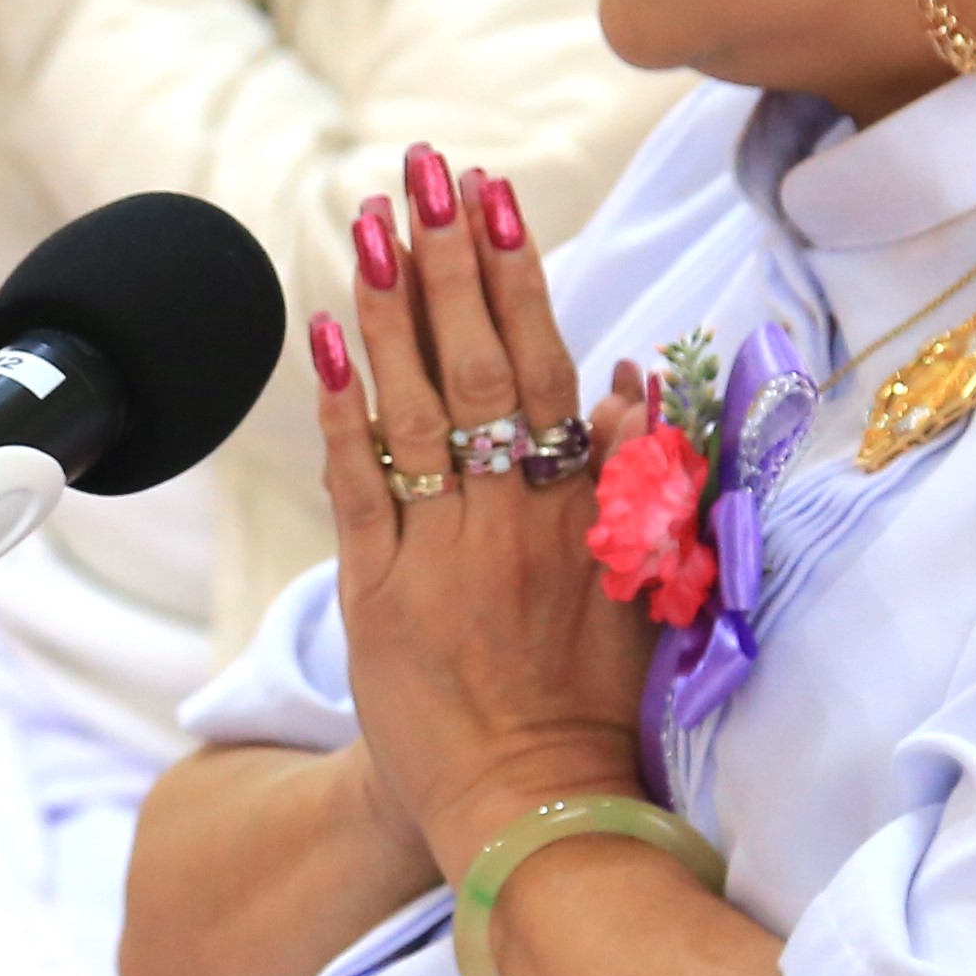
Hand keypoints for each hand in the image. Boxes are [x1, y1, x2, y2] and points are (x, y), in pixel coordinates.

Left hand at [312, 145, 658, 882]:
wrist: (531, 806)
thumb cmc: (587, 694)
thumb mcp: (646, 581)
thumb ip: (648, 475)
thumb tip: (641, 370)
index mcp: (584, 509)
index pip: (545, 364)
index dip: (516, 273)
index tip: (493, 194)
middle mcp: (517, 519)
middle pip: (477, 365)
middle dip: (451, 259)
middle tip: (424, 169)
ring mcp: (446, 553)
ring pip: (416, 408)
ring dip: (393, 305)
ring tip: (372, 217)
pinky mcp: (380, 595)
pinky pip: (359, 483)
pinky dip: (342, 406)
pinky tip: (327, 330)